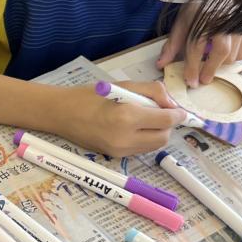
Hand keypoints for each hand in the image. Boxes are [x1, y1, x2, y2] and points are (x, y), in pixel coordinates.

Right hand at [60, 82, 185, 157]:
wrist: (61, 114)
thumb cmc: (90, 96)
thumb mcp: (123, 85)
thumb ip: (152, 92)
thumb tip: (172, 105)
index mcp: (127, 116)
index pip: (165, 120)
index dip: (177, 114)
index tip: (179, 110)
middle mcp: (125, 137)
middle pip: (163, 137)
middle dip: (167, 126)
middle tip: (160, 113)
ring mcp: (119, 150)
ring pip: (153, 146)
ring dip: (156, 133)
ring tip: (144, 120)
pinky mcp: (115, 157)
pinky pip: (140, 150)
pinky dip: (143, 139)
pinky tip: (132, 128)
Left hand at [157, 0, 241, 86]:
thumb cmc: (198, 8)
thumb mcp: (182, 22)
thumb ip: (172, 44)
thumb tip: (161, 64)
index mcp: (202, 18)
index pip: (196, 47)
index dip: (192, 67)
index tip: (191, 82)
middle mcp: (222, 21)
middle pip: (221, 51)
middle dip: (211, 69)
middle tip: (204, 80)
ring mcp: (237, 24)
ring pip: (233, 53)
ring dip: (222, 64)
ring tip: (212, 64)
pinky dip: (234, 57)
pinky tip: (225, 55)